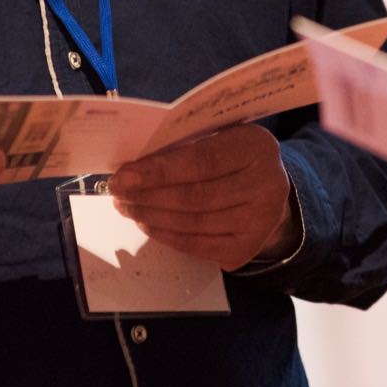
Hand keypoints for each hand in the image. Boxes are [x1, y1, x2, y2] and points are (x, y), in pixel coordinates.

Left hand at [110, 124, 295, 270]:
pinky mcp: (246, 248)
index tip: (124, 175)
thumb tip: (136, 164)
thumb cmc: (233, 158)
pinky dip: (166, 236)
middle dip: (148, 196)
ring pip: (193, 223)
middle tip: (118, 192)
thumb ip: (187, 145)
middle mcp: (266, 185)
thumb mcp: (220, 137)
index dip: (159, 170)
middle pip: (195, 196)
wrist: (268, 192)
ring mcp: (259, 221)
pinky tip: (148, 224)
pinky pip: (197, 246)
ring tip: (128, 207)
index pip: (202, 161)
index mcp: (257, 147)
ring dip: (152, 216)